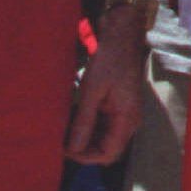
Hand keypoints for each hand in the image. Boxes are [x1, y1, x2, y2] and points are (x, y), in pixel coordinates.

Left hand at [66, 18, 146, 163]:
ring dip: (84, 136)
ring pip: (103, 137)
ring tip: (64, 129)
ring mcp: (124, 112)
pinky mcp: (117, 104)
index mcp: (127, 118)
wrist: (121, 32)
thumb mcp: (92, 90)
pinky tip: (72, 117)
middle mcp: (129, 120)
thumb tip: (73, 149)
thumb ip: (83, 121)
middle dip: (83, 148)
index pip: (108, 154)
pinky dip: (88, 124)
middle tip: (61, 140)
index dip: (86, 157)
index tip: (65, 150)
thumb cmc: (109, 58)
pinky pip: (103, 124)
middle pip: (106, 148)